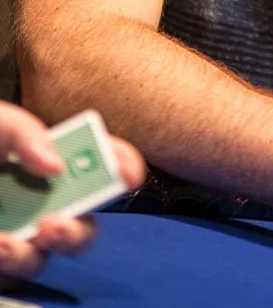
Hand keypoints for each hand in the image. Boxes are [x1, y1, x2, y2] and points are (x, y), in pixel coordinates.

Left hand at [0, 103, 145, 289]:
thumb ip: (26, 132)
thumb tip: (56, 164)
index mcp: (54, 161)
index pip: (104, 162)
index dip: (124, 165)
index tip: (129, 174)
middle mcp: (45, 200)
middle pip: (84, 223)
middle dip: (79, 230)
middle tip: (56, 225)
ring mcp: (19, 232)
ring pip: (47, 257)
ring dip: (35, 254)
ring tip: (8, 243)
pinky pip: (11, 271)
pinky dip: (7, 260)